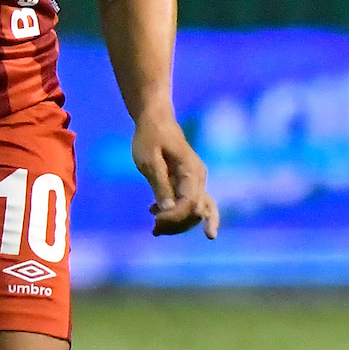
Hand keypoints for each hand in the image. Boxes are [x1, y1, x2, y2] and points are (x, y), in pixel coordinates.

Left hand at [132, 115, 219, 238]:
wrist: (155, 119)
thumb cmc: (150, 137)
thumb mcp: (149, 160)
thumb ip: (159, 184)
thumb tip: (168, 209)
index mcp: (191, 172)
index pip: (190, 204)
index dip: (175, 217)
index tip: (155, 221)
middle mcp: (198, 178)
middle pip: (196, 211)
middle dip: (178, 225)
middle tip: (154, 230)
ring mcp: (196, 181)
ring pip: (196, 211)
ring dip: (178, 223)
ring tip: (155, 229)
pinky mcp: (188, 182)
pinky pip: (189, 204)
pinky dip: (176, 214)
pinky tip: (154, 213)